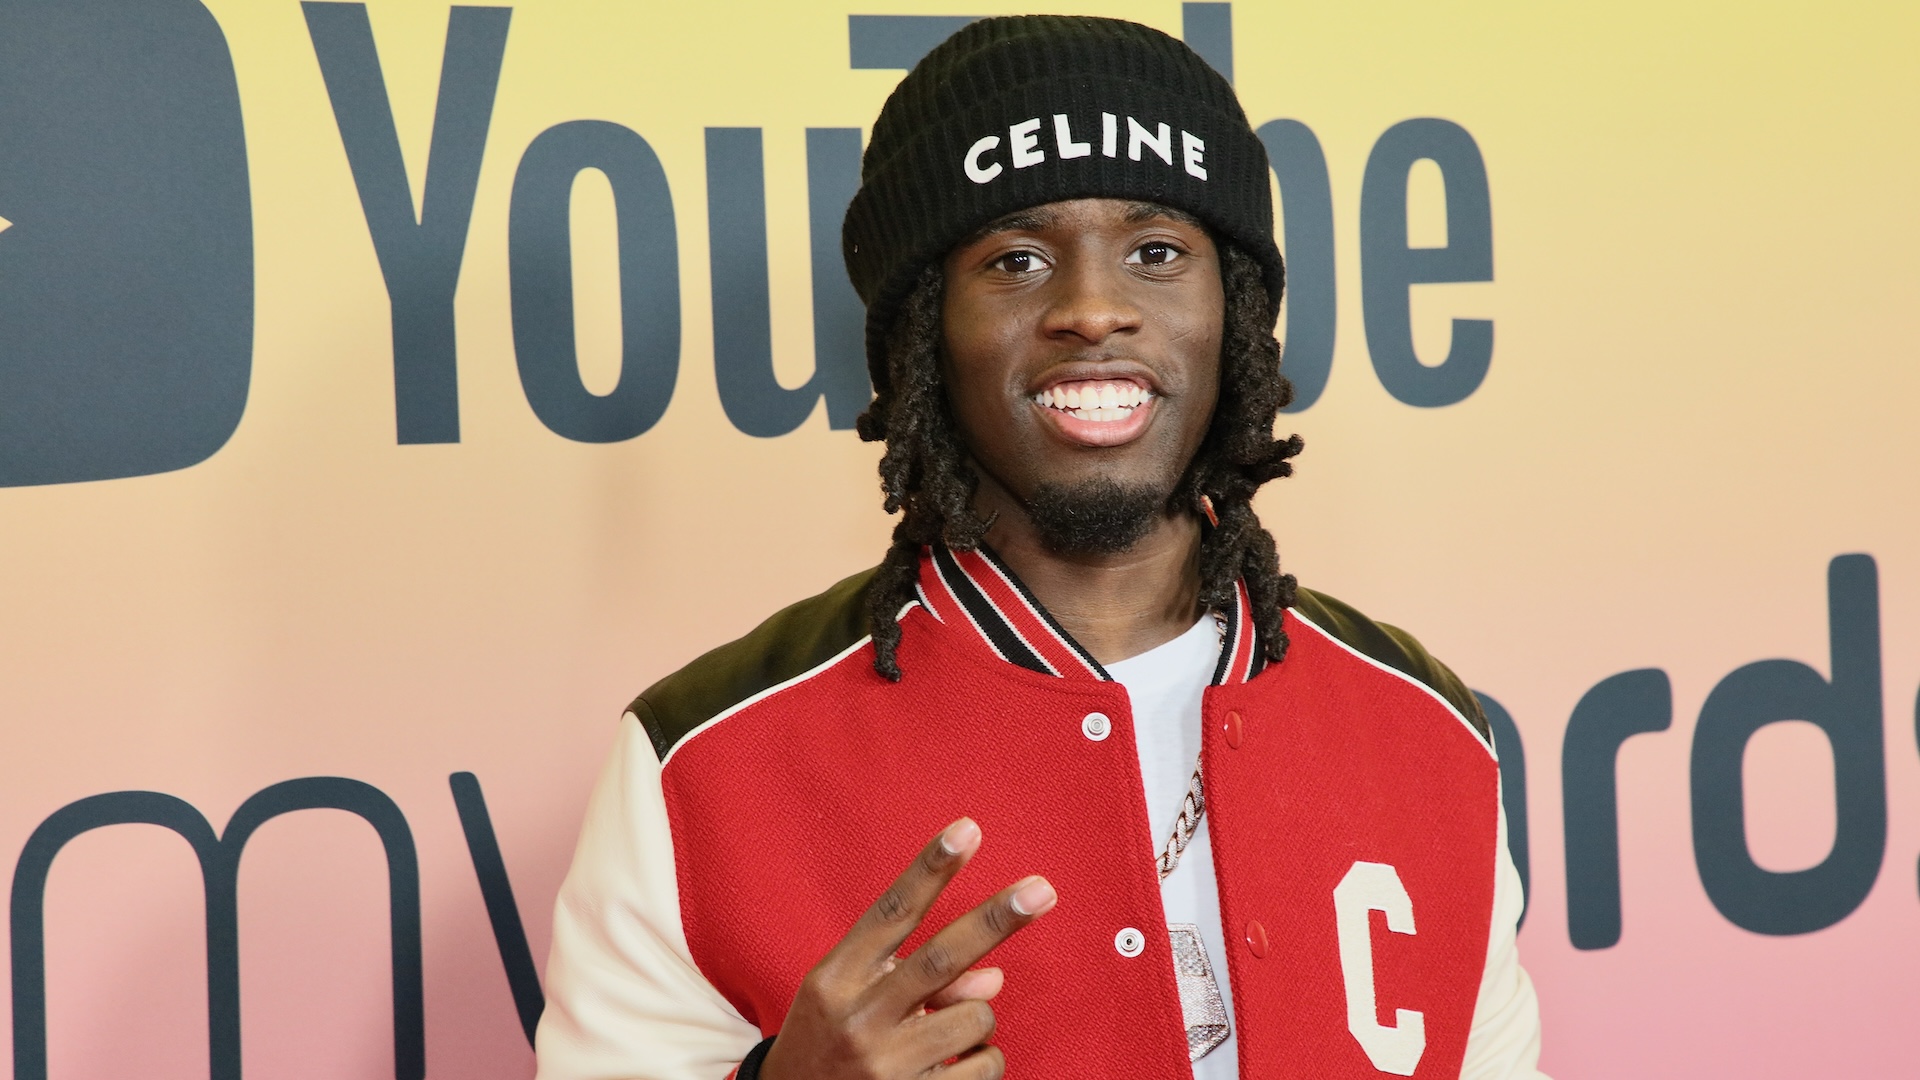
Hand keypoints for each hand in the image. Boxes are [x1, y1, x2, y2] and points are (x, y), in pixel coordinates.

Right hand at [758, 818, 1055, 1079]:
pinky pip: (985, 1068)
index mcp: (837, 979)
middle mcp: (859, 1019)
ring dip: (977, 1017)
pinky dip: (981, 1062)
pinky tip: (949, 1069)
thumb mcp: (852, 1000)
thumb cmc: (829, 1044)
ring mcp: (887, 1066)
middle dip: (995, 920)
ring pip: (976, 1017)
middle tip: (1042, 889)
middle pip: (940, 958)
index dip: (931, 869)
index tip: (967, 831)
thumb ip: (914, 975)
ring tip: (942, 1036)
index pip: (891, 913)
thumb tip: (993, 978)